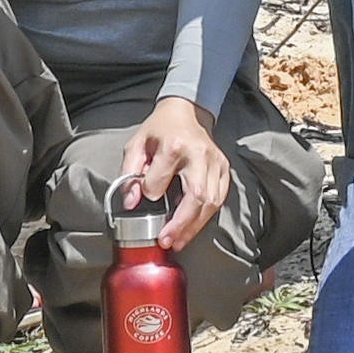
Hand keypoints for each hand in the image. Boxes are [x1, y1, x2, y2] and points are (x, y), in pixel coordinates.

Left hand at [116, 99, 231, 253]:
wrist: (187, 111)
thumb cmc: (160, 129)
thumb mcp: (137, 144)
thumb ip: (129, 172)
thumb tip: (131, 202)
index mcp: (174, 145)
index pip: (160, 181)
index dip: (150, 194)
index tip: (143, 199)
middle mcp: (199, 155)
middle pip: (195, 196)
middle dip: (181, 224)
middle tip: (166, 241)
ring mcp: (215, 162)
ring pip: (211, 202)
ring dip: (194, 226)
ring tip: (178, 240)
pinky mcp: (224, 169)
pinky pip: (219, 198)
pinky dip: (206, 216)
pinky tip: (193, 227)